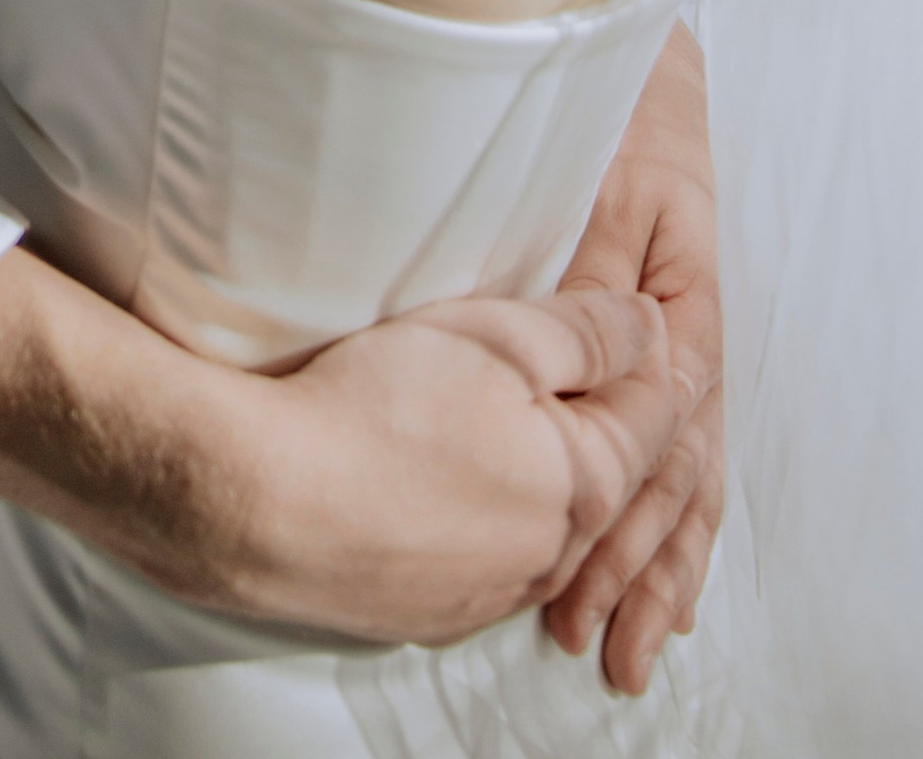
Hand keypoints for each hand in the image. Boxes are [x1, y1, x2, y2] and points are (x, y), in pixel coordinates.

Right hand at [245, 285, 693, 645]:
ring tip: (489, 414)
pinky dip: (483, 519)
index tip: (621, 309)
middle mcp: (555, 557)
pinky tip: (440, 478)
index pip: (656, 412)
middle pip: (605, 474)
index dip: (646, 351)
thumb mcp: (497, 338)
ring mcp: (493, 595)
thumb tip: (649, 326)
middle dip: (594, 414)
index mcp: (587, 485)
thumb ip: (587, 332)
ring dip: (537, 473)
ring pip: (546, 525)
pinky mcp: (435, 615)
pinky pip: (487, 562)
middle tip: (552, 355)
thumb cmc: (380, 406)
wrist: (266, 501)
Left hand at [541, 22, 721, 691]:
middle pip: (671, 486)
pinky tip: (675, 585)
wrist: (655, 75)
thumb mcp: (611, 186)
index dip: (619, 528)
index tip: (578, 593)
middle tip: (604, 653)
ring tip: (634, 646)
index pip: (653, 450)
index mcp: (683, 319)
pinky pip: (687, 454)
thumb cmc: (629, 121)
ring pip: (683, 483)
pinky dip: (682, 523)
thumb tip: (597, 355)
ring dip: (659, 567)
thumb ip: (598, 274)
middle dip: (637, 574)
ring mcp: (685, 357)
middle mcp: (691, 353)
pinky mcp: (670, 351)